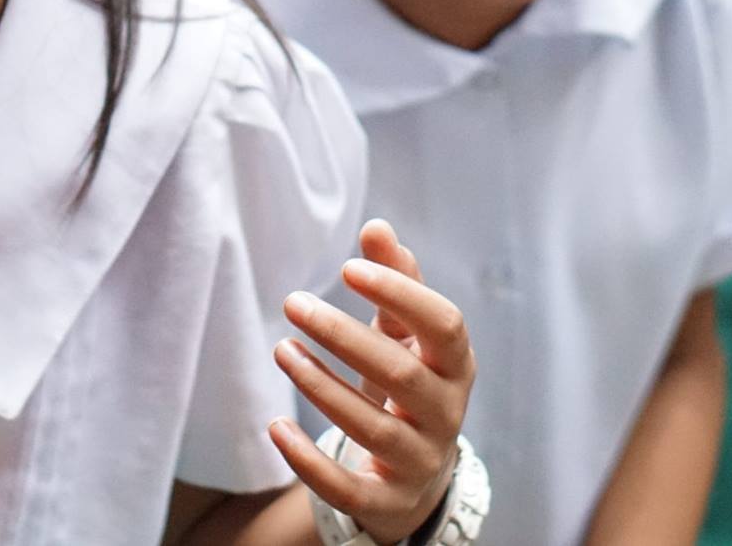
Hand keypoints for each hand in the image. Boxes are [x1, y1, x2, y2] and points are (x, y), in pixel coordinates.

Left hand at [268, 221, 474, 544]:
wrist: (414, 476)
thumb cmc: (405, 385)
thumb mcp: (404, 336)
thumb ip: (395, 281)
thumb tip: (376, 227)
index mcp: (455, 366)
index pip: (444, 325)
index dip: (400, 294)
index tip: (346, 268)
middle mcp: (447, 415)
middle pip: (400, 373)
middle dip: (342, 335)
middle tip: (292, 301)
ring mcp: (421, 462)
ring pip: (372, 427)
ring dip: (319, 385)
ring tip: (281, 349)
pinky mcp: (388, 503)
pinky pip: (349, 488)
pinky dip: (308, 460)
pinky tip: (275, 426)